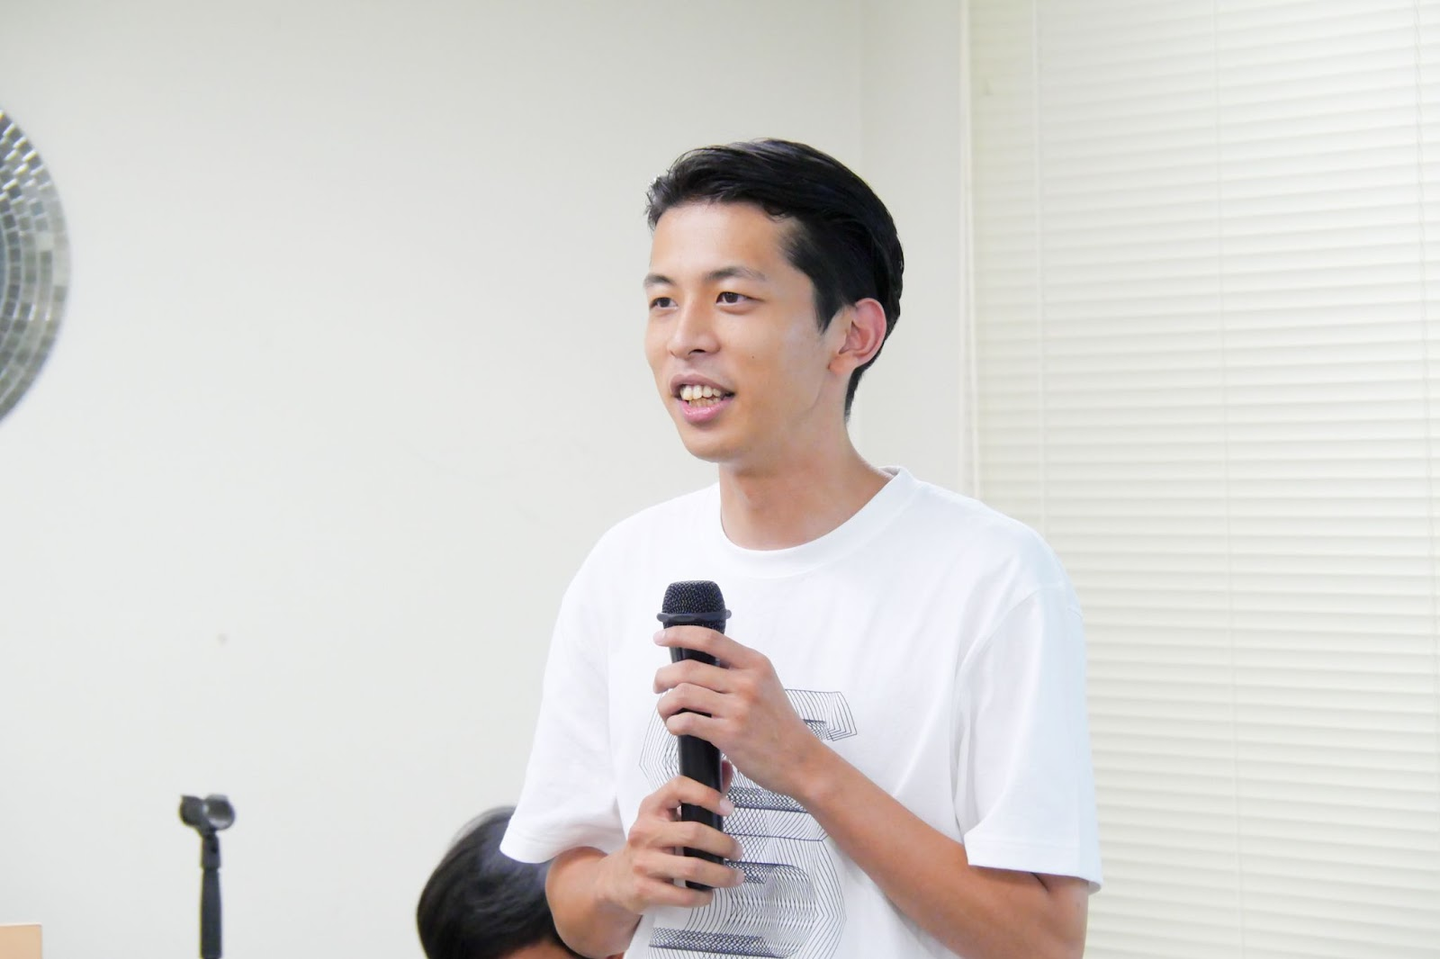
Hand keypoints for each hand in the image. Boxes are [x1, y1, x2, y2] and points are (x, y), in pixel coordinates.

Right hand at [595, 774, 742, 914]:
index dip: (706, 794)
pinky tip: (710, 892)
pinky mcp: (645, 889)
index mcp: (652, 808)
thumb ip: (697, 795)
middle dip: (724, 844)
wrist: (617, 879)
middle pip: (693, 833)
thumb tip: (725, 769)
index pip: (678, 788)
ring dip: (721, 874)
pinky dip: (703, 895)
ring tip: (735, 876)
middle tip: (738, 851)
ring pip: (693, 868)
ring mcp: (644, 861)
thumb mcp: (666, 816)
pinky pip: (683, 895)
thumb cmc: (650, 844)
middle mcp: (645, 832)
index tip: (729, 808)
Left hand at [654, 626, 827, 799]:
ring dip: (665, 703)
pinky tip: (677, 727)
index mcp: (755, 664)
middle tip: (658, 685)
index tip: (660, 638)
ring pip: (682, 694)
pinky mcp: (729, 734)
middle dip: (663, 676)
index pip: (710, 639)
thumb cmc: (779, 726)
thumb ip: (738, 671)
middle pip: (688, 668)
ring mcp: (738, 708)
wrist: (801, 761)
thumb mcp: (766, 685)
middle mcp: (747, 682)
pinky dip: (673, 724)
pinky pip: (687, 721)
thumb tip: (699, 661)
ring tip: (667, 711)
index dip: (679, 634)